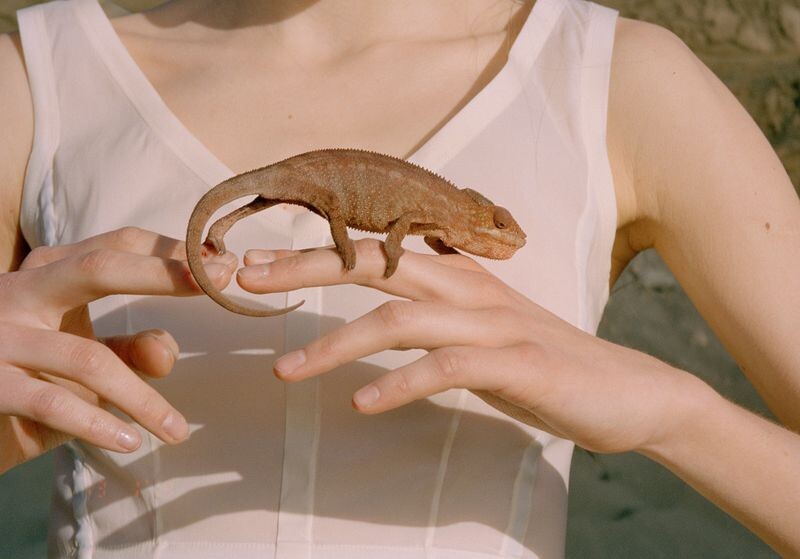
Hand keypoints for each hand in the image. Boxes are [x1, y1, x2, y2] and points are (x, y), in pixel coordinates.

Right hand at [0, 227, 236, 473]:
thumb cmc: (27, 372)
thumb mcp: (82, 353)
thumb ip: (128, 348)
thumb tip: (169, 348)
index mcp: (51, 272)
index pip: (118, 245)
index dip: (173, 252)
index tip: (225, 263)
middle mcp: (24, 290)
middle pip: (100, 267)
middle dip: (165, 274)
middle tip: (222, 285)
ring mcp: (1, 334)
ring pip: (87, 358)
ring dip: (142, 399)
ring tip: (177, 430)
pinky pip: (51, 402)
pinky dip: (96, 423)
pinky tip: (130, 440)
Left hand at [237, 239, 711, 454]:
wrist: (629, 393)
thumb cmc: (543, 365)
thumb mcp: (478, 334)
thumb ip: (433, 319)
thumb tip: (380, 319)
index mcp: (458, 277)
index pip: (376, 251)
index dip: (313, 252)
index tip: (254, 264)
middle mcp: (471, 288)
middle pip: (377, 263)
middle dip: (305, 268)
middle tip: (243, 282)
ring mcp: (495, 324)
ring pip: (402, 317)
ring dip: (335, 341)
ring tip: (284, 371)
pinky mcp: (519, 362)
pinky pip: (447, 367)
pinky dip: (400, 384)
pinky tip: (362, 406)